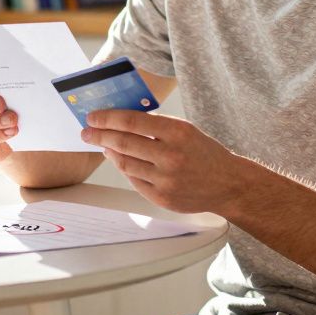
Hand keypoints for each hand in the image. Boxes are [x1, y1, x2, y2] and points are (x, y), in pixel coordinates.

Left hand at [81, 110, 233, 213]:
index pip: (132, 122)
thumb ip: (155, 125)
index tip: (93, 116)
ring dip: (109, 152)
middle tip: (87, 131)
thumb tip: (119, 120)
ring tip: (101, 144)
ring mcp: (166, 180)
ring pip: (125, 163)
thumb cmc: (204, 152)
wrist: (228, 184)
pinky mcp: (162, 198)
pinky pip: (134, 180)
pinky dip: (123, 168)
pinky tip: (119, 160)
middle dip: (99, 135)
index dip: (107, 118)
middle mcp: (170, 156)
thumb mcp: (185, 130)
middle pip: (123, 143)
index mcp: (177, 132)